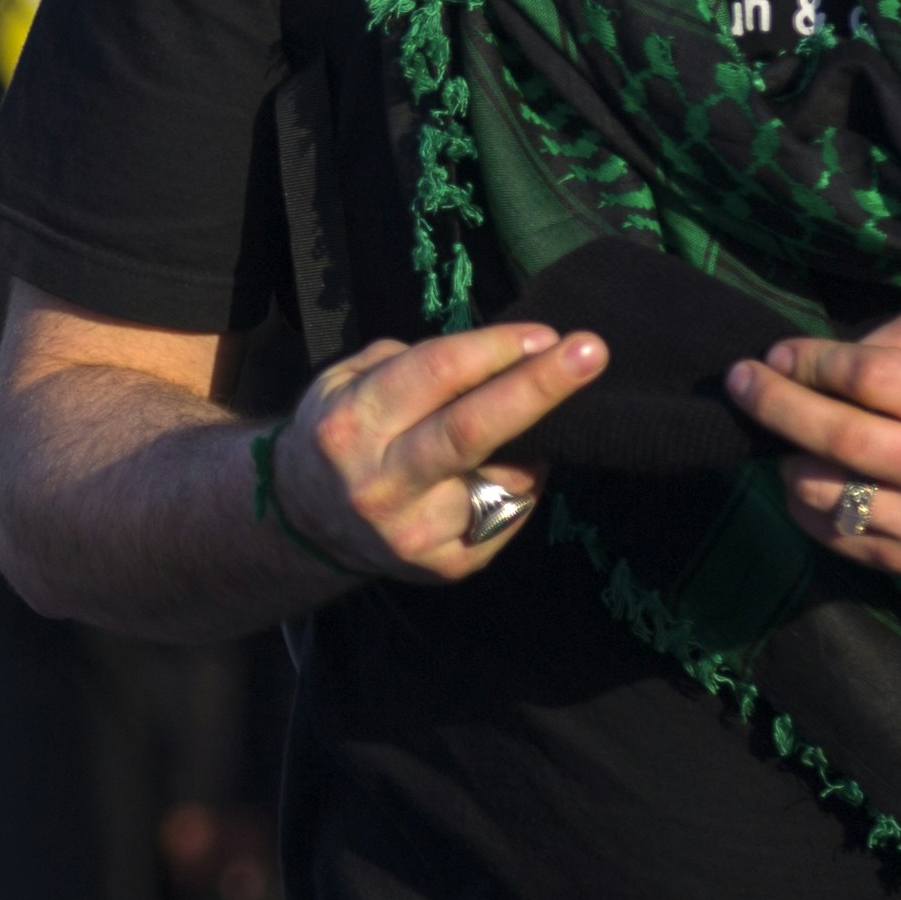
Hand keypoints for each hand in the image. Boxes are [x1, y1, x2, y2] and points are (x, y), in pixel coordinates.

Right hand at [277, 322, 612, 583]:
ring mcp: (416, 533)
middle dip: (539, 387)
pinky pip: (511, 512)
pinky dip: (520, 483)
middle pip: (473, 430)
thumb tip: (507, 356)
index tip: (547, 333)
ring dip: (532, 443)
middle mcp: (382, 484)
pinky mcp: (448, 566)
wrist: (307, 522)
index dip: (497, 348)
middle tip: (593, 351)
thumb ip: (419, 364)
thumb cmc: (343, 431)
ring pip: (508, 477)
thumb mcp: (351, 380)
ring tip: (515, 432)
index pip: (437, 374)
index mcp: (353, 426)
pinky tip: (497, 472)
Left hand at [726, 310, 900, 574]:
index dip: (812, 362)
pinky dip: (800, 496)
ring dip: (787, 456)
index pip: (868, 377)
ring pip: (822, 489)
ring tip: (791, 436)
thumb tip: (798, 362)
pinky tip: (813, 470)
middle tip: (740, 382)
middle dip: (776, 404)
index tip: (777, 355)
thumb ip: (881, 341)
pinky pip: (824, 528)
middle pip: (840, 437)